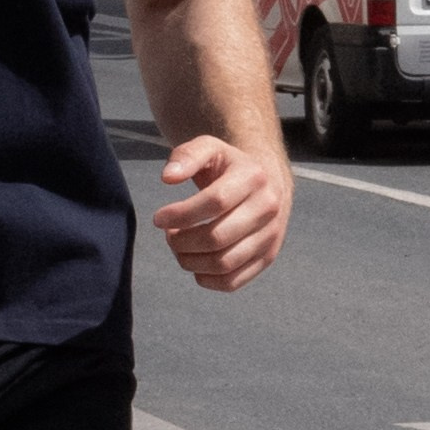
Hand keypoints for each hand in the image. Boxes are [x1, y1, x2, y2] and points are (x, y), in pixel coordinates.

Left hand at [152, 135, 290, 292]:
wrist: (268, 183)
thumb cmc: (231, 167)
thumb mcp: (210, 148)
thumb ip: (186, 155)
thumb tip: (168, 177)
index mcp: (253, 177)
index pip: (215, 202)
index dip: (181, 214)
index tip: (159, 218)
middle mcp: (267, 208)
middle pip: (217, 238)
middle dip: (182, 242)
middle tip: (169, 236)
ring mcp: (270, 236)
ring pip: (224, 263)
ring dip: (190, 262)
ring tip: (180, 248)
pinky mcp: (267, 257)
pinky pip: (233, 281)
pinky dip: (206, 279)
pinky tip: (195, 263)